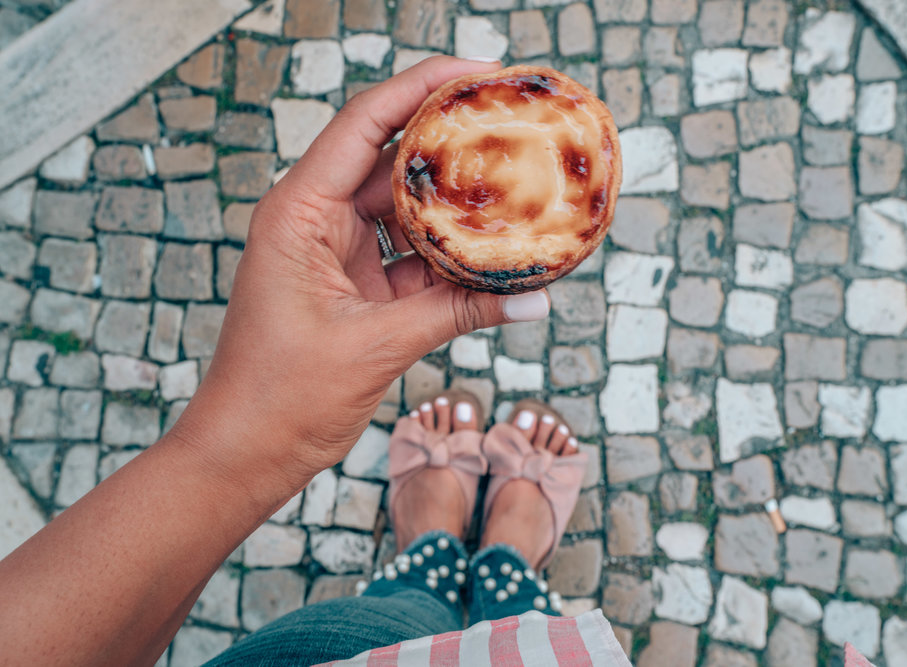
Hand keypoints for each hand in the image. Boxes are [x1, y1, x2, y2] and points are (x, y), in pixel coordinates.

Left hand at [172, 56, 550, 492]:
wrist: (245, 454)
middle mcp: (314, 219)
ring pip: (405, 209)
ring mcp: (334, 252)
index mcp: (299, 212)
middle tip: (510, 123)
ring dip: (455, 206)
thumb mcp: (378, 346)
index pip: (365, 124)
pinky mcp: (352, 286)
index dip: (422, 86)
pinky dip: (448, 257)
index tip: (480, 71)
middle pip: (390, 158)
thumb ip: (459, 313)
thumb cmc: (281, 398)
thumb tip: (535, 299)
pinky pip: (409, 255)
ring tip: (514, 186)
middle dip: (450, 141)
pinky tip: (494, 254)